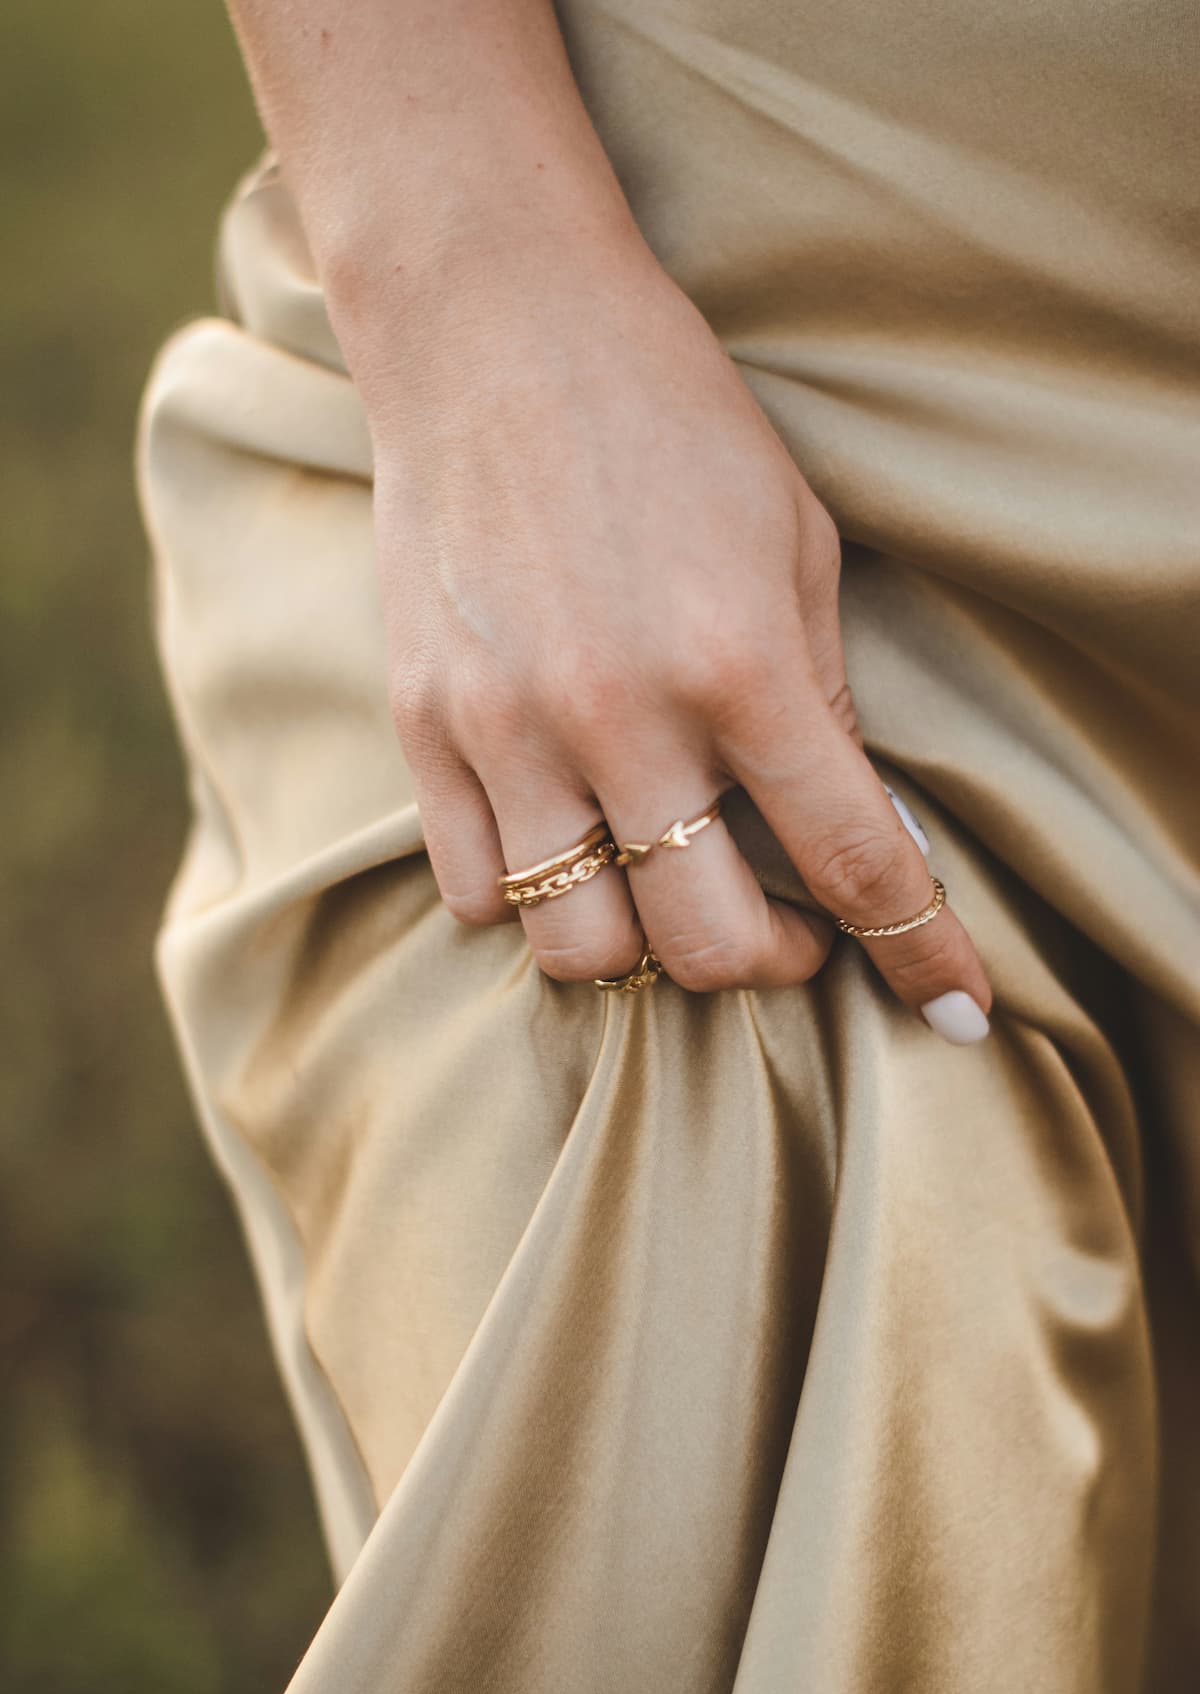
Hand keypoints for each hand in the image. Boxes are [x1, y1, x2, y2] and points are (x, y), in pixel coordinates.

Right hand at [359, 230, 991, 1031]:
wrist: (494, 327)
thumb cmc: (668, 417)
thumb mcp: (793, 540)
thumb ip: (822, 697)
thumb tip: (860, 828)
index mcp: (740, 664)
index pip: (855, 861)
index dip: (920, 952)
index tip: (953, 1009)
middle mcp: (621, 718)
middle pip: (707, 944)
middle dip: (772, 964)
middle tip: (786, 928)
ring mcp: (509, 731)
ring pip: (579, 947)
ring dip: (642, 946)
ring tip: (660, 888)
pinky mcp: (424, 729)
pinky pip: (473, 890)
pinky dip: (531, 897)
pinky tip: (566, 837)